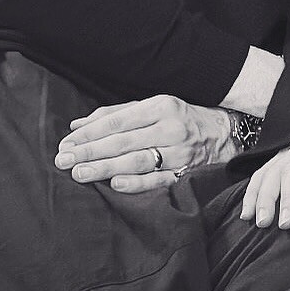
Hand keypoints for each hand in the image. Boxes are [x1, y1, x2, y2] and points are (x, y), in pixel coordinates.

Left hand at [55, 95, 233, 191]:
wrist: (226, 135)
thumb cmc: (181, 119)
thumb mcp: (153, 107)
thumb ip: (116, 115)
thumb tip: (77, 126)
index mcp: (161, 106)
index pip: (118, 121)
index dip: (90, 133)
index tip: (66, 143)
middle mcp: (171, 128)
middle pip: (123, 141)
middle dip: (90, 152)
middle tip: (63, 160)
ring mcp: (180, 152)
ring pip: (137, 161)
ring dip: (105, 168)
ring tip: (79, 174)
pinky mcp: (186, 174)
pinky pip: (158, 181)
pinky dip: (136, 184)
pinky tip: (115, 184)